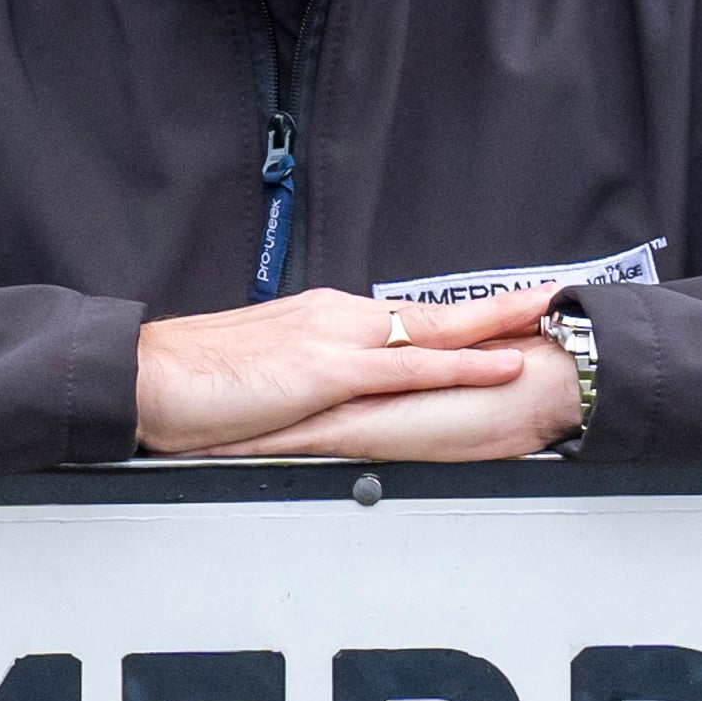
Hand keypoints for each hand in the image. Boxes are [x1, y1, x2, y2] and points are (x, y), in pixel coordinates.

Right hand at [137, 285, 559, 454]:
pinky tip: (500, 364)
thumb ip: (303, 384)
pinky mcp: (329, 371)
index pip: (406, 318)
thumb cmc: (191, 384)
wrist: (148, 378)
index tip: (503, 315)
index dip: (459, 319)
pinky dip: (463, 363)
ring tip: (550, 318)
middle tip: (553, 297)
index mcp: (323, 322)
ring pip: (437, 328)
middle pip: (436, 311)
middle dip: (499, 306)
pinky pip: (412, 366)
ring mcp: (337, 341)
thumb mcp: (262, 381)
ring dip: (499, 324)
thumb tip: (326, 403)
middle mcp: (338, 319)